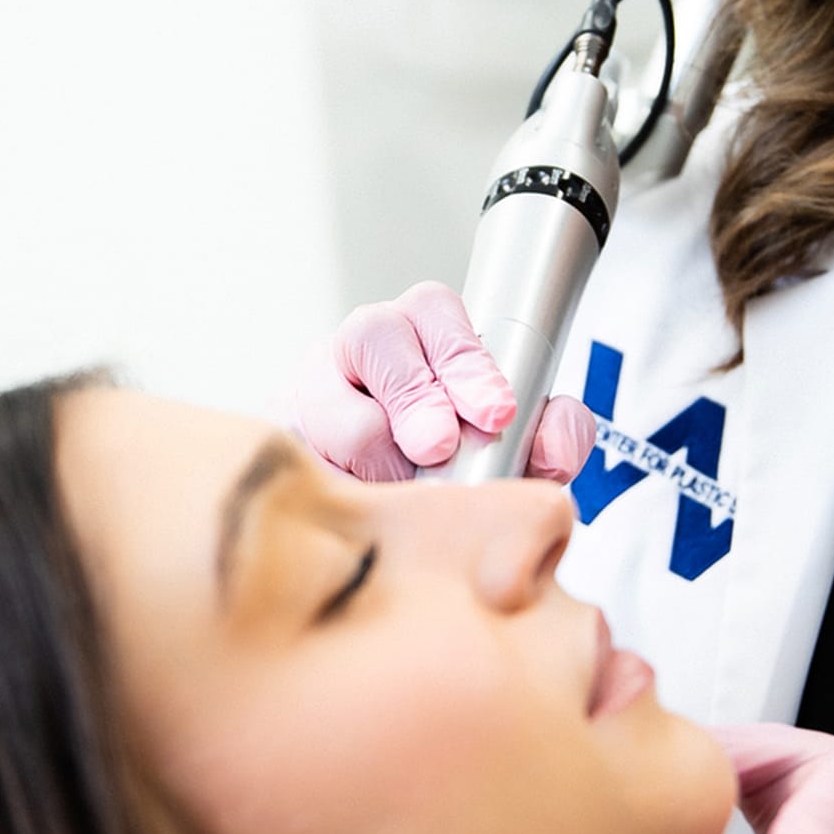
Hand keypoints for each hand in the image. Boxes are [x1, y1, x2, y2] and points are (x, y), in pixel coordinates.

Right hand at [293, 281, 596, 482]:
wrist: (388, 522)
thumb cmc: (456, 468)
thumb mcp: (518, 451)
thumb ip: (552, 436)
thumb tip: (554, 445)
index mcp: (423, 335)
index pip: (435, 310)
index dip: (466, 359)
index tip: (496, 413)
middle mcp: (362, 349)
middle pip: (374, 334)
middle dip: (416, 396)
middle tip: (439, 447)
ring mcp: (312, 389)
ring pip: (332, 402)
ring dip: (378, 454)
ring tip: (403, 487)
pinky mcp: (279, 437)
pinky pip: (297, 453)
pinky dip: (337, 484)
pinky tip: (363, 502)